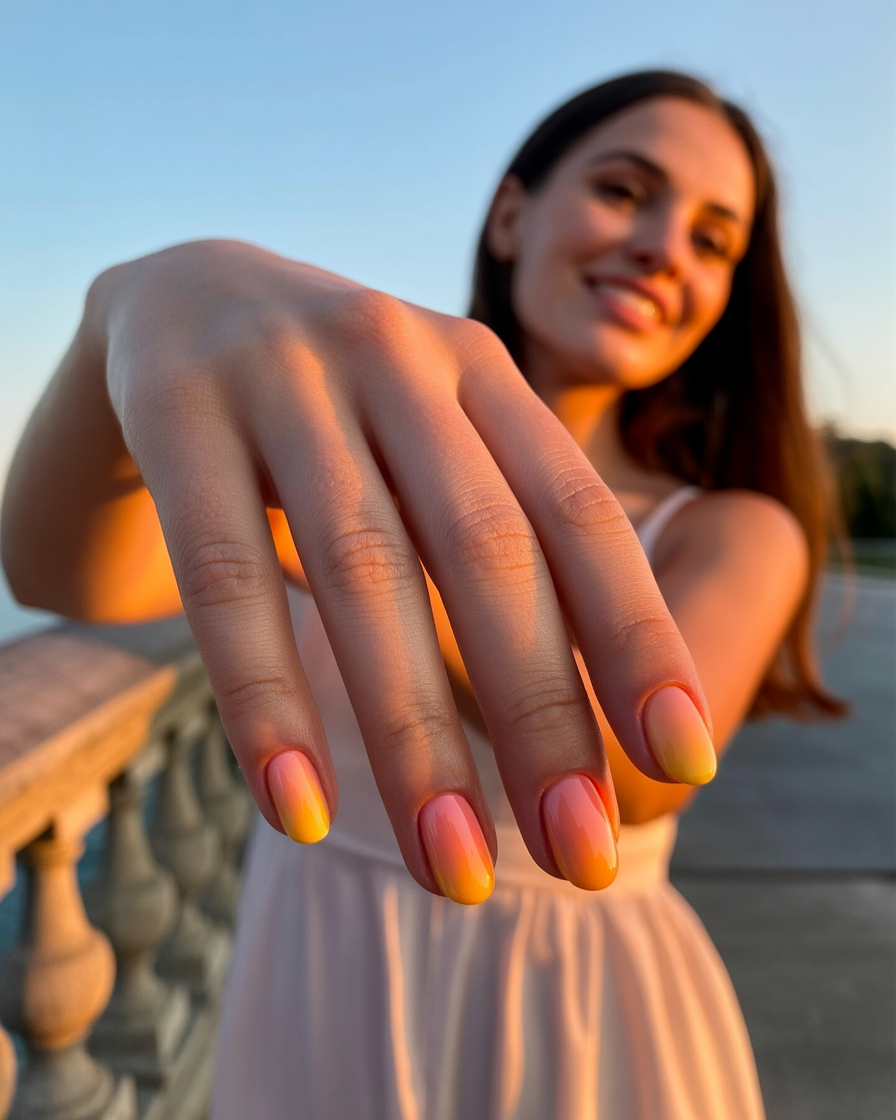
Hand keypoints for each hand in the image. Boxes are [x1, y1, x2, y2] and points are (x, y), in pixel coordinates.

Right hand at [82, 241, 717, 899]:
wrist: (181, 295)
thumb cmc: (338, 410)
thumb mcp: (430, 443)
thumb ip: (496, 537)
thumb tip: (581, 720)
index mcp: (480, 372)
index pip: (578, 514)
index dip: (639, 637)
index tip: (685, 763)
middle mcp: (398, 356)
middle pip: (486, 553)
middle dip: (541, 717)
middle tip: (582, 857)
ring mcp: (285, 377)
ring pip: (363, 573)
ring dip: (413, 739)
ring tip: (450, 872)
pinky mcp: (179, 412)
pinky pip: (225, 575)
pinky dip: (266, 699)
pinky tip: (297, 810)